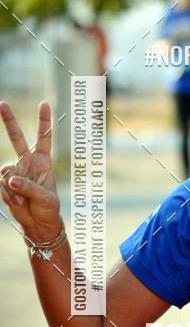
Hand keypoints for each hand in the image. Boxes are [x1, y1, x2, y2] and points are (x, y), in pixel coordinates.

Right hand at [0, 101, 61, 241]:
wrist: (37, 223)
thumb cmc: (48, 208)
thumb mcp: (46, 198)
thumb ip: (29, 187)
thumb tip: (12, 181)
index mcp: (43, 161)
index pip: (44, 138)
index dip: (43, 121)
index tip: (44, 104)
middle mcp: (27, 162)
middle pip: (16, 138)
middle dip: (8, 121)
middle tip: (3, 103)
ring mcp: (15, 171)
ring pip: (5, 171)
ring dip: (12, 188)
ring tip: (22, 201)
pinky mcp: (5, 182)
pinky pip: (1, 184)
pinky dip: (8, 195)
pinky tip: (16, 203)